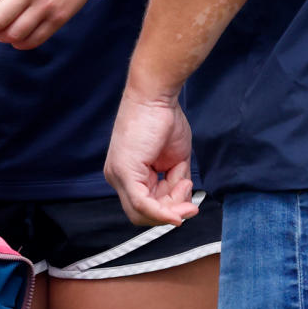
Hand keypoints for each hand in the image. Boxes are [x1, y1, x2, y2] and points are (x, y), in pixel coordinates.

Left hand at [104, 88, 199, 226]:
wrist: (155, 95)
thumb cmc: (163, 117)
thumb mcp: (175, 158)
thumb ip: (176, 181)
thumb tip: (183, 200)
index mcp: (128, 173)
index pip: (145, 205)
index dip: (169, 209)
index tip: (189, 202)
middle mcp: (117, 177)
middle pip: (143, 213)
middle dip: (170, 212)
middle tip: (190, 205)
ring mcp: (118, 175)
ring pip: (143, 211)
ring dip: (171, 208)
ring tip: (186, 188)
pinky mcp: (124, 172)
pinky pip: (141, 203)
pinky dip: (162, 212)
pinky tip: (177, 212)